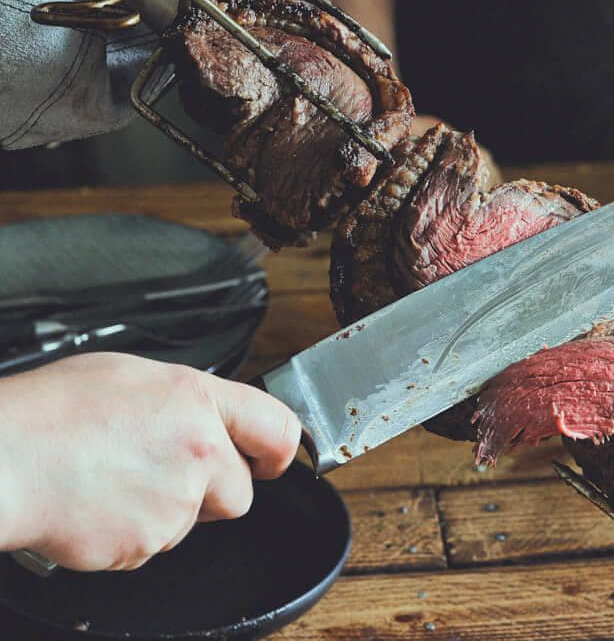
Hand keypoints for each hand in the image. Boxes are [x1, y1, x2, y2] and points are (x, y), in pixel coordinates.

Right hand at [0, 353, 299, 570]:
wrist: (5, 459)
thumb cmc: (54, 413)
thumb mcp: (134, 375)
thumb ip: (188, 401)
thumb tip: (211, 417)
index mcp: (199, 401)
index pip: (278, 428)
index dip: (280, 450)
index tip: (273, 460)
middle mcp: (199, 452)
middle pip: (240, 492)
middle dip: (212, 490)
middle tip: (162, 471)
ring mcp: (176, 503)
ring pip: (192, 521)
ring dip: (167, 510)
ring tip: (115, 479)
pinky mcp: (146, 544)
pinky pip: (152, 545)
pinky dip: (131, 533)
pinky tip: (101, 503)